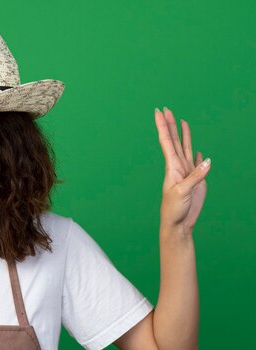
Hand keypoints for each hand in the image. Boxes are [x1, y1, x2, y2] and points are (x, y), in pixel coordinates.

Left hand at [154, 107, 209, 233]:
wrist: (178, 223)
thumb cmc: (175, 209)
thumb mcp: (183, 192)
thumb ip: (195, 176)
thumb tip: (207, 160)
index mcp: (172, 167)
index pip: (166, 141)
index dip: (163, 126)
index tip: (158, 111)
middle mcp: (178, 166)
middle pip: (175, 140)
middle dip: (170, 125)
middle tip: (166, 109)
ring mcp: (187, 173)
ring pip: (186, 148)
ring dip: (184, 135)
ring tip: (182, 122)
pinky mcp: (196, 181)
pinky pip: (198, 164)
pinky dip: (198, 156)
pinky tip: (199, 152)